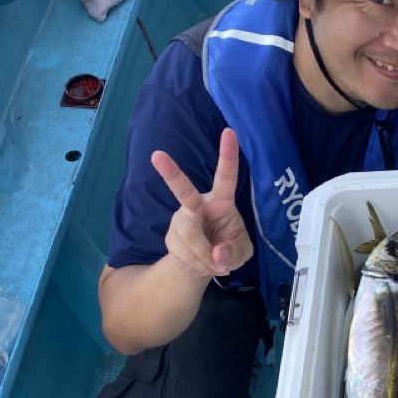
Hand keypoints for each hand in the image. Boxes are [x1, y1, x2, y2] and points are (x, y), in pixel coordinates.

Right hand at [152, 128, 253, 279]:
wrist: (203, 265)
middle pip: (183, 191)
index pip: (226, 177)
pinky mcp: (170, 236)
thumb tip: (217, 253)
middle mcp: (197, 205)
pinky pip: (183, 252)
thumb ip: (234, 252)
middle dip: (170, 173)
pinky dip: (198, 264)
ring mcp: (181, 219)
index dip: (228, 155)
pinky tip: (204, 264)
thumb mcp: (241, 253)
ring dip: (205, 255)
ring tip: (217, 264)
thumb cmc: (227, 249)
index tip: (229, 132)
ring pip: (188, 235)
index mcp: (221, 202)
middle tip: (156, 155)